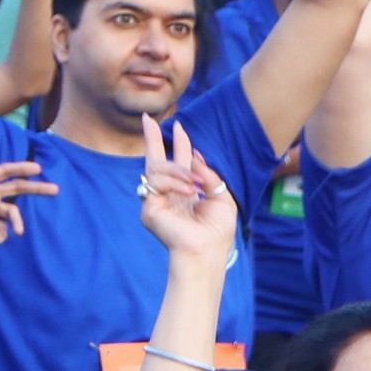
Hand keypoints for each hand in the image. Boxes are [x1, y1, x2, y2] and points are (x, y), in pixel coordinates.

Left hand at [0, 160, 57, 255]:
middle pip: (17, 188)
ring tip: (19, 232)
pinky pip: (1, 228)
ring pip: (12, 212)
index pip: (5, 171)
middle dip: (36, 188)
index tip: (38, 168)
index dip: (21, 168)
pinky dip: (3, 234)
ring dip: (18, 221)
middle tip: (55, 190)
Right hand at [135, 111, 236, 262]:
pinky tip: (189, 192)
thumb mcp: (221, 196)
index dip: (179, 146)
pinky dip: (175, 183)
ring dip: (179, 171)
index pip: (179, 165)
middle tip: (148, 119)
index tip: (179, 128)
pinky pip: (158, 182)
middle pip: (156, 161)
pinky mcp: (149, 208)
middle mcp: (168, 196)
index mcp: (185, 194)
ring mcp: (156, 202)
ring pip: (159, 169)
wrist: (207, 251)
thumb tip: (193, 155)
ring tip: (195, 185)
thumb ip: (208, 174)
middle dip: (153, 139)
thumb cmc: (217, 231)